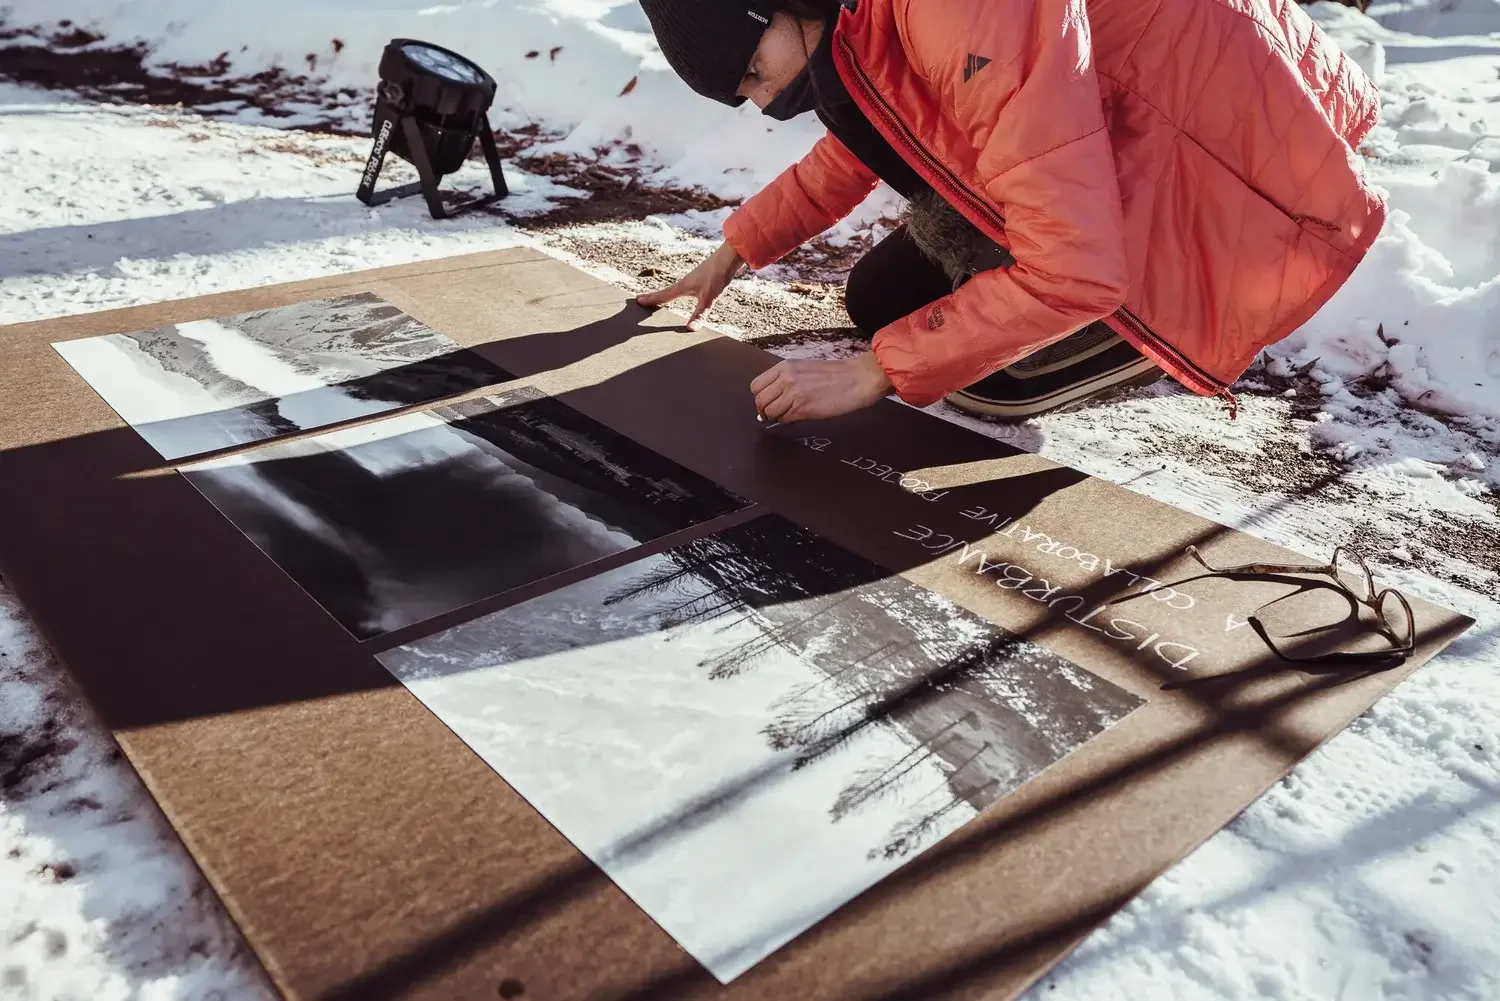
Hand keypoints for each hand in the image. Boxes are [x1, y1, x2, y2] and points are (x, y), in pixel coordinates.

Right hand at [635, 240, 744, 325]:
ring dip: (666, 294)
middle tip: (643, 299)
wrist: (730, 256)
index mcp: (683, 286)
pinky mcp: (702, 278)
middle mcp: (685, 282)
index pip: (663, 295)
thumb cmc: (718, 275)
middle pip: (666, 292)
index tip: (637, 300)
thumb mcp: (709, 298)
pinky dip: (679, 292)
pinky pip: (685, 287)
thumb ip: (700, 314)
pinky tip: (685, 292)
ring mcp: (694, 279)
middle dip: (655, 297)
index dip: (651, 299)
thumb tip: (689, 329)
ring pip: (676, 289)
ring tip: (661, 299)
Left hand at [750, 352, 893, 423]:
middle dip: (765, 410)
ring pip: (769, 412)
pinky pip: (784, 420)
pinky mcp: (802, 408)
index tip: (768, 403)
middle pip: (759, 400)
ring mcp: (793, 393)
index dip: (761, 397)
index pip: (756, 386)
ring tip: (792, 413)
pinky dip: (789, 421)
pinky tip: (801, 415)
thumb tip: (769, 401)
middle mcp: (786, 378)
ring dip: (778, 417)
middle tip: (777, 413)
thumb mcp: (805, 369)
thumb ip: (786, 381)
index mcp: (785, 367)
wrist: (857, 378)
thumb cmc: (836, 375)